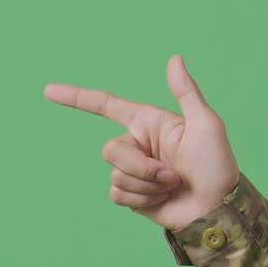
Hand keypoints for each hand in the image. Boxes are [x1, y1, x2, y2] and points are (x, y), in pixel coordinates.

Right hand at [44, 54, 239, 230]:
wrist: (218, 208)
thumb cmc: (217, 165)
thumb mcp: (206, 125)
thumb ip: (187, 92)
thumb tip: (174, 58)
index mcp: (151, 123)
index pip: (107, 106)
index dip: (77, 98)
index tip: (48, 90)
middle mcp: (139, 145)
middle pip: (110, 150)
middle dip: (141, 166)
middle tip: (173, 174)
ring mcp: (135, 171)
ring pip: (115, 174)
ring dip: (147, 185)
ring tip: (173, 186)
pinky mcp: (133, 195)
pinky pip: (117, 194)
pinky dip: (142, 199)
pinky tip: (163, 199)